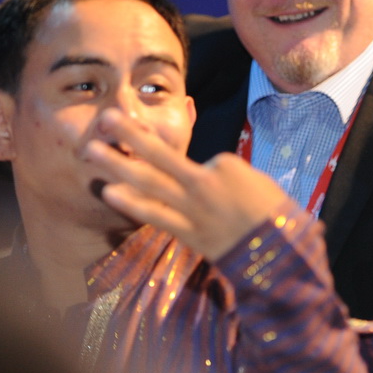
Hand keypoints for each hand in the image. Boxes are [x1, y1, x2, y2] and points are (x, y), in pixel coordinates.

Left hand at [85, 107, 292, 259]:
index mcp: (227, 164)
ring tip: (92, 149)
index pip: (202, 158)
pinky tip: (109, 192)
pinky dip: (132, 204)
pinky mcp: (187, 232)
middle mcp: (204, 181)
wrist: (280, 255)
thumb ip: (232, 175)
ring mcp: (192, 207)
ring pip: (149, 180)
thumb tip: (213, 174)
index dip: (199, 165)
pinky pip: (155, 215)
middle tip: (105, 117)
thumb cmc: (279, 217)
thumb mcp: (261, 184)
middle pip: (160, 154)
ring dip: (118, 164)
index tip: (208, 180)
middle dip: (130, 134)